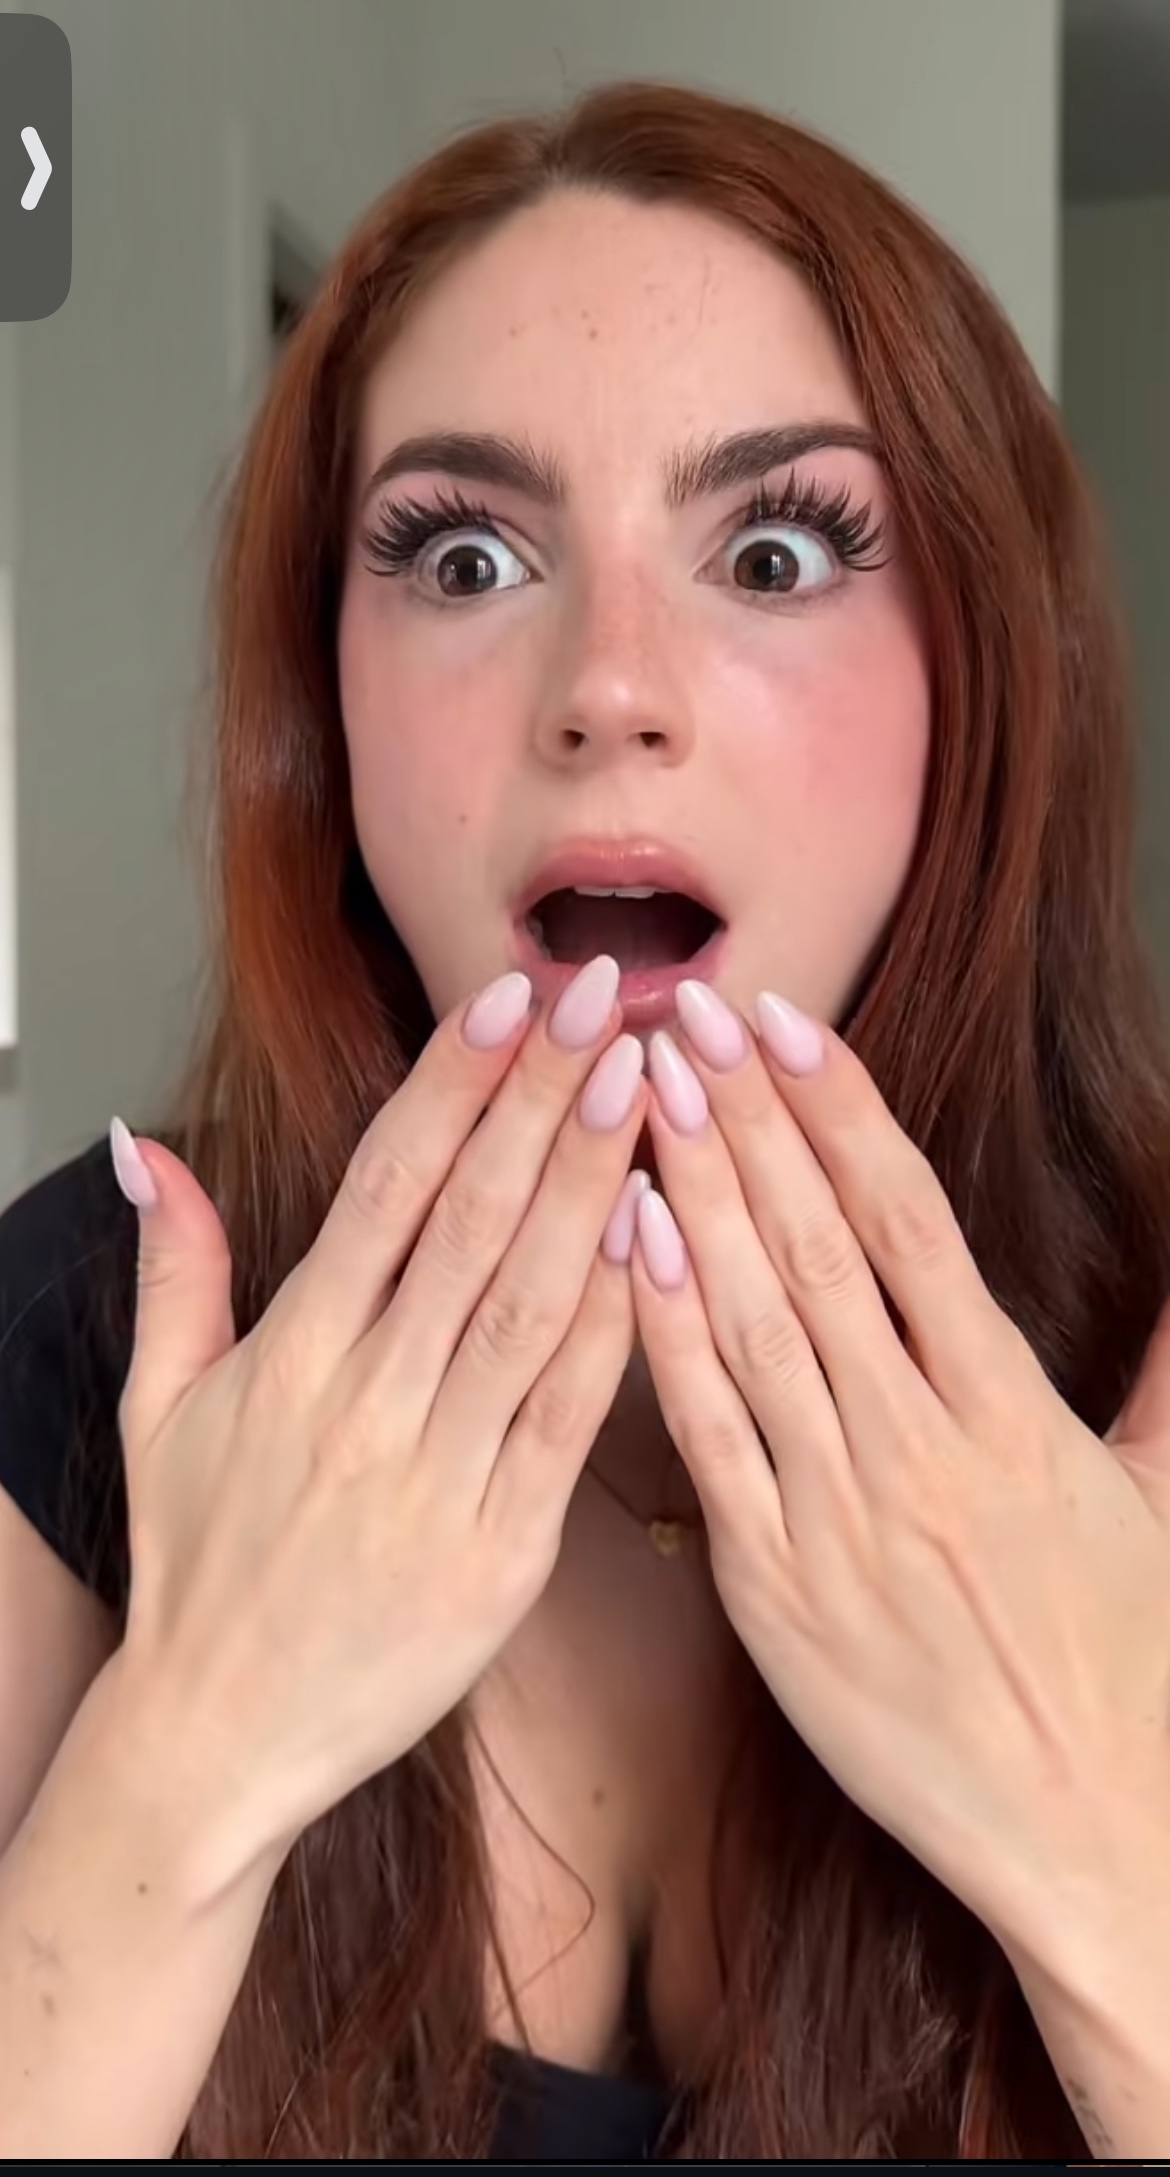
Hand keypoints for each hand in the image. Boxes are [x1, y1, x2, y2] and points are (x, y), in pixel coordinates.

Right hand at [106, 954, 647, 1894]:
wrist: (221, 1739)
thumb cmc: (197, 1568)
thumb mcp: (159, 1411)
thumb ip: (175, 1271)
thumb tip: (142, 1149)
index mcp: (293, 1358)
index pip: (384, 1187)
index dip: (452, 1084)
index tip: (510, 999)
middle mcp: (368, 1403)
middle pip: (469, 1222)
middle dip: (540, 1098)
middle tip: (603, 999)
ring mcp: (441, 1477)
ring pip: (528, 1303)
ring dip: (592, 1186)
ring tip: (644, 1087)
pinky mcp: (503, 1550)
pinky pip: (569, 1417)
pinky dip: (612, 1325)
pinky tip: (657, 1240)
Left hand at [626, 980, 1169, 1954]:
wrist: (1104, 1836)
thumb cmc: (1137, 1664)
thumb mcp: (1159, 1496)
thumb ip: (1167, 1365)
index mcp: (1016, 1412)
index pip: (911, 1223)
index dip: (842, 1112)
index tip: (784, 1026)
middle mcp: (924, 1447)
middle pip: (817, 1250)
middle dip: (749, 1122)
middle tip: (685, 1017)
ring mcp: (844, 1519)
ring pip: (754, 1326)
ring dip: (697, 1198)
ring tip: (645, 1094)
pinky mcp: (779, 1592)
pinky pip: (711, 1444)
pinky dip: (668, 1341)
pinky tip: (632, 1246)